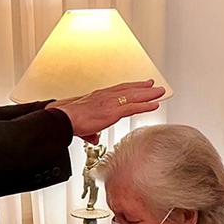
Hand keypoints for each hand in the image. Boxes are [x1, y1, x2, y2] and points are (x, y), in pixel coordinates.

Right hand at [50, 80, 164, 140]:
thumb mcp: (83, 126)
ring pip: (134, 96)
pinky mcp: (113, 112)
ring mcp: (110, 103)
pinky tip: (154, 105)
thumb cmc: (69, 120)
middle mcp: (106, 96)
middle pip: (129, 89)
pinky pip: (133, 107)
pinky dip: (145, 106)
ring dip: (149, 94)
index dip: (131, 87)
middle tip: (155, 85)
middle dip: (143, 87)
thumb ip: (91, 132)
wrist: (63, 119)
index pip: (119, 89)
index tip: (140, 84)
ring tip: (160, 92)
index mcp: (98, 97)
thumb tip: (94, 138)